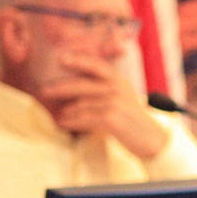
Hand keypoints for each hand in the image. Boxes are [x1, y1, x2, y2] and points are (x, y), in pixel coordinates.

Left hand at [38, 52, 167, 158]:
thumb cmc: (132, 119)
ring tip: (58, 115)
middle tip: (45, 90)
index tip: (61, 58)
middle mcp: (117, 88)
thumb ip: (103, 88)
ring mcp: (115, 102)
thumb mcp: (122, 97)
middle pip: (83, 84)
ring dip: (67, 110)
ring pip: (82, 103)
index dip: (78, 60)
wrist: (152, 139)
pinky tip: (63, 122)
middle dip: (62, 87)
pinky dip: (72, 120)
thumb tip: (73, 84)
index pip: (96, 65)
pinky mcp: (112, 118)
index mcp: (119, 80)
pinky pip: (85, 117)